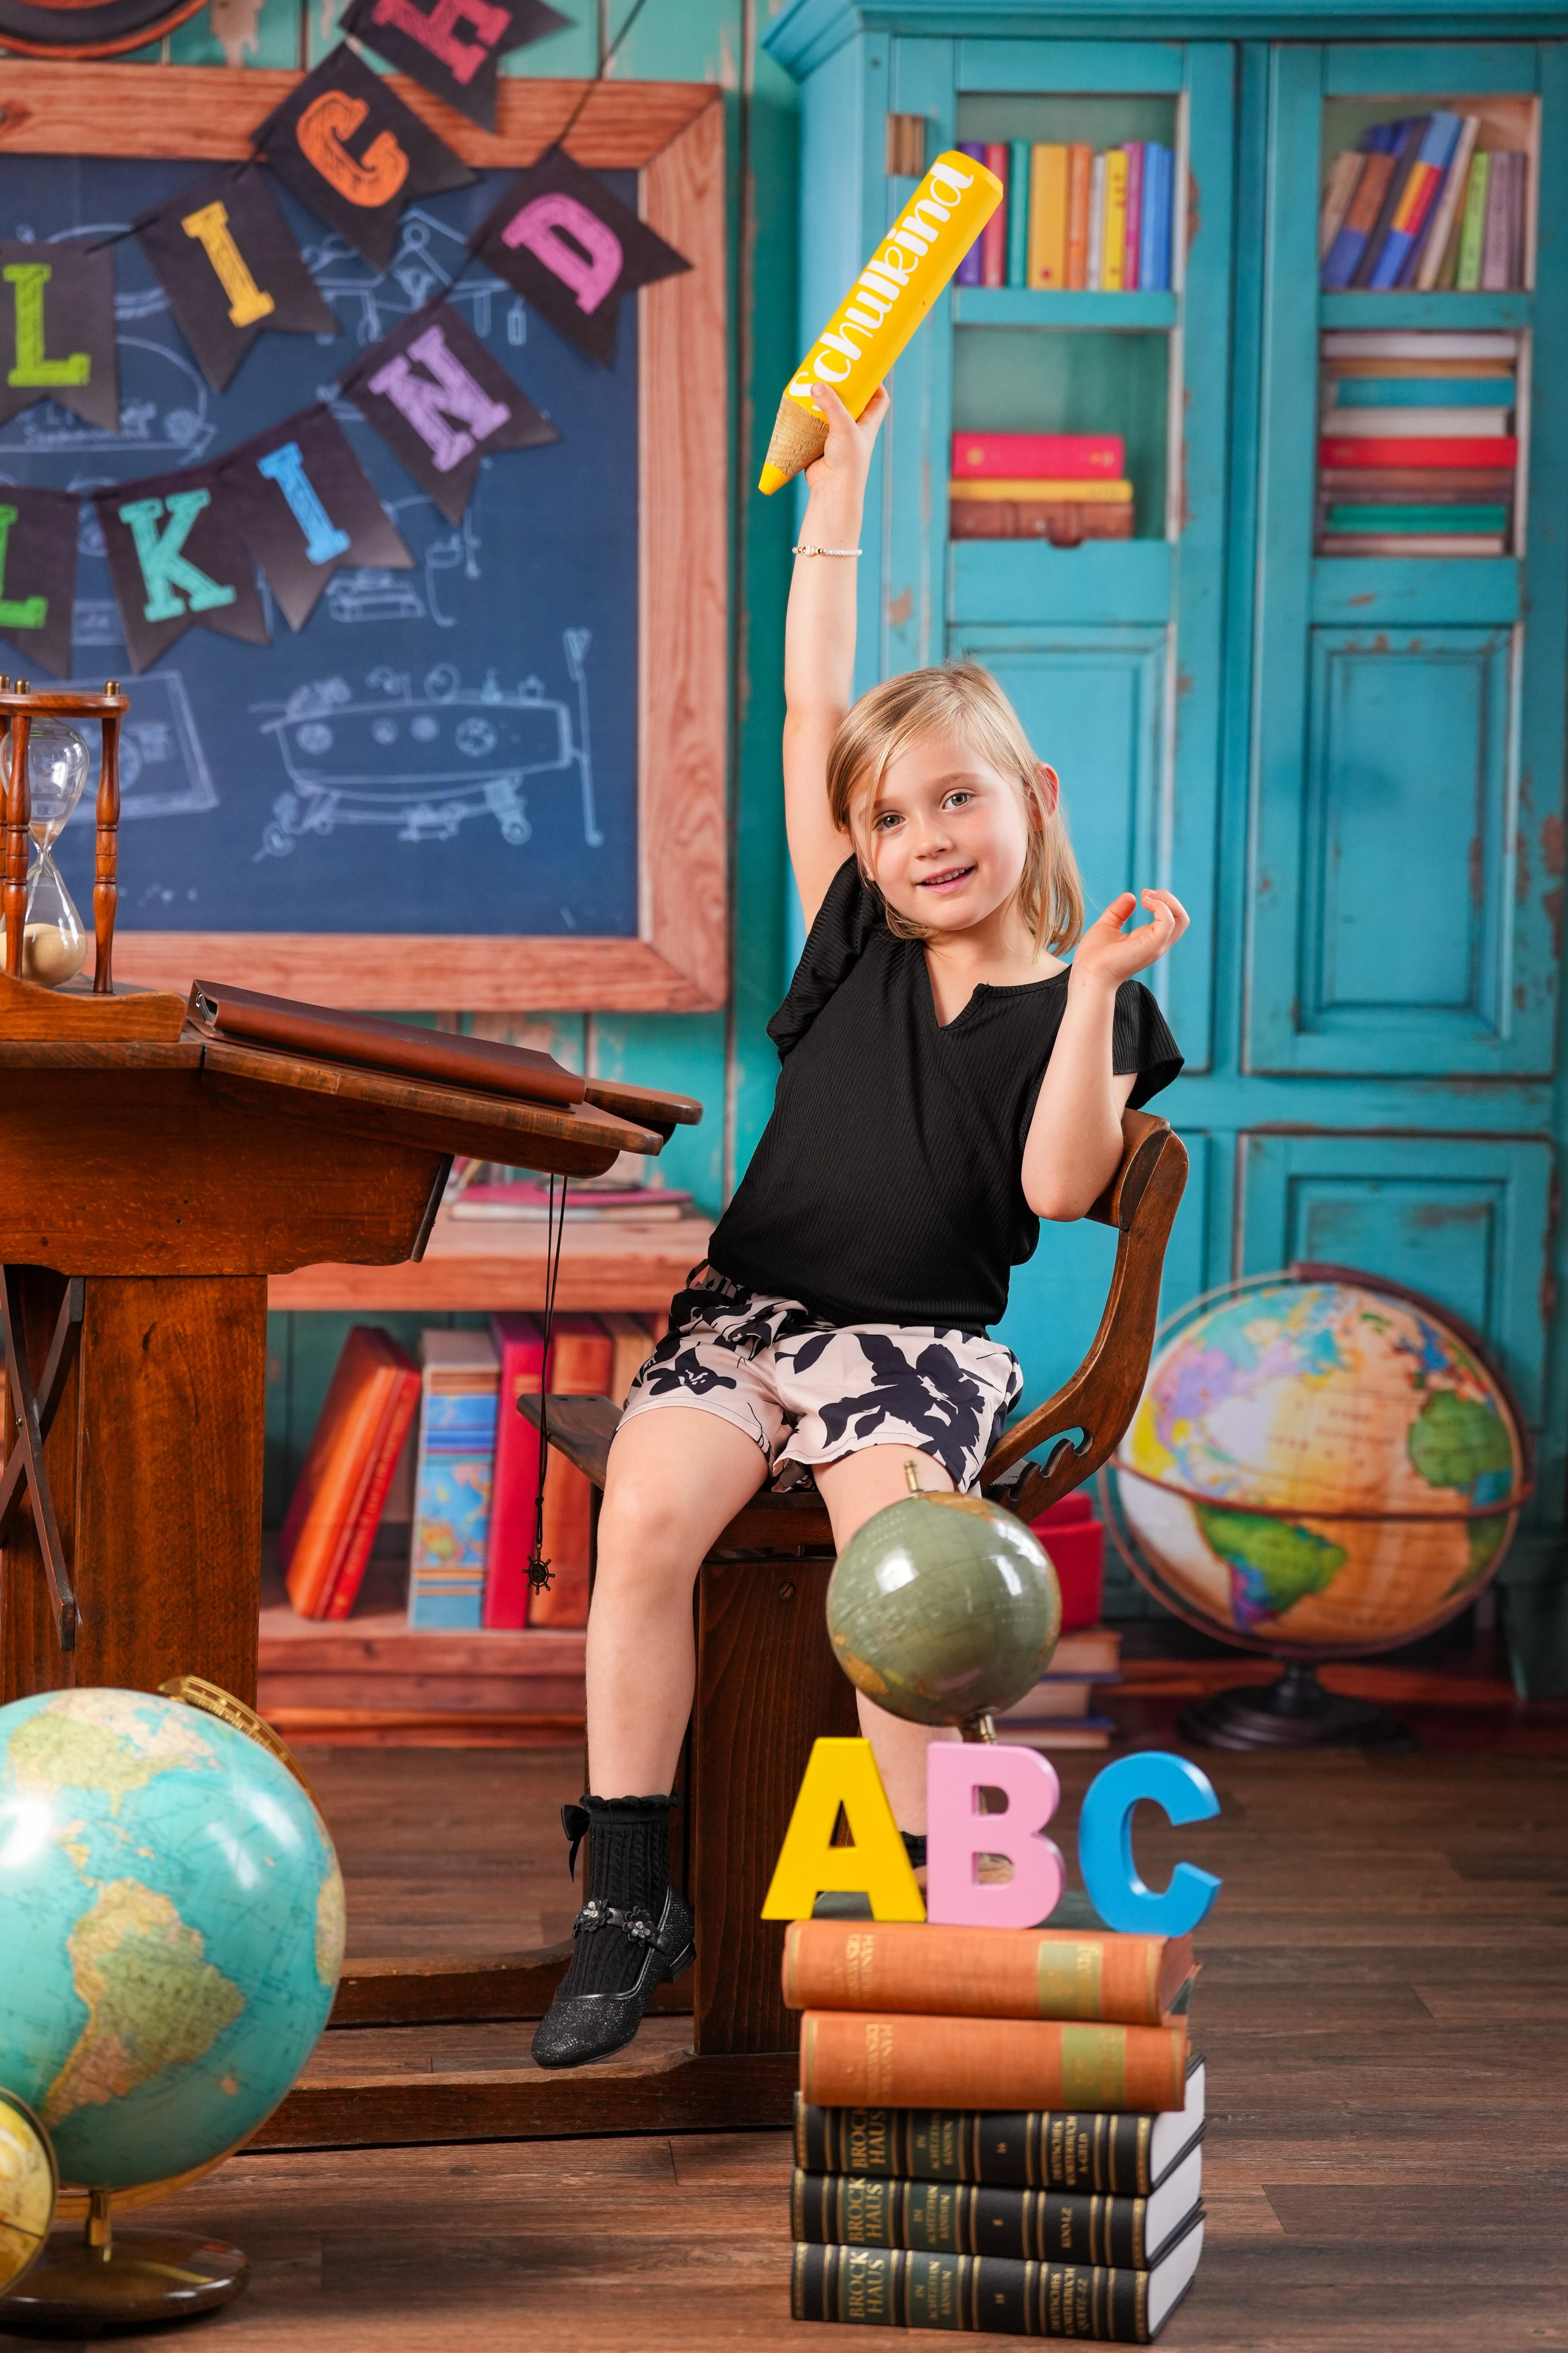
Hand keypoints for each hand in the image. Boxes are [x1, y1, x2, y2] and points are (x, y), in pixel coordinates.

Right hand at [802, 382, 889, 513]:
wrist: (832, 491)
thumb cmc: (848, 461)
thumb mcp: (844, 428)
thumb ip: (831, 405)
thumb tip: (816, 384)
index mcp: (868, 425)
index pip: (879, 400)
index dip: (875, 383)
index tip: (863, 370)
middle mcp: (854, 430)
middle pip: (852, 402)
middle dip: (843, 387)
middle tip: (830, 371)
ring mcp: (837, 438)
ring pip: (831, 413)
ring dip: (822, 401)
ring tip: (812, 384)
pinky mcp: (820, 444)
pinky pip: (814, 425)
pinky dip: (808, 416)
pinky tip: (800, 406)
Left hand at [1071, 889, 1189, 990]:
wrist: (1088, 974)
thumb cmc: (1093, 957)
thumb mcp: (1107, 926)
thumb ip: (1119, 912)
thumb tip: (1131, 896)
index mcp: (1148, 940)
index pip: (1170, 920)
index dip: (1161, 902)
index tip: (1143, 894)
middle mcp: (1156, 944)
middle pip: (1181, 919)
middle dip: (1168, 899)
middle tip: (1146, 893)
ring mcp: (1156, 945)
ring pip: (1181, 919)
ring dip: (1166, 900)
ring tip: (1146, 895)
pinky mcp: (1152, 945)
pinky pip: (1168, 921)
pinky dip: (1159, 906)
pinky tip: (1143, 902)